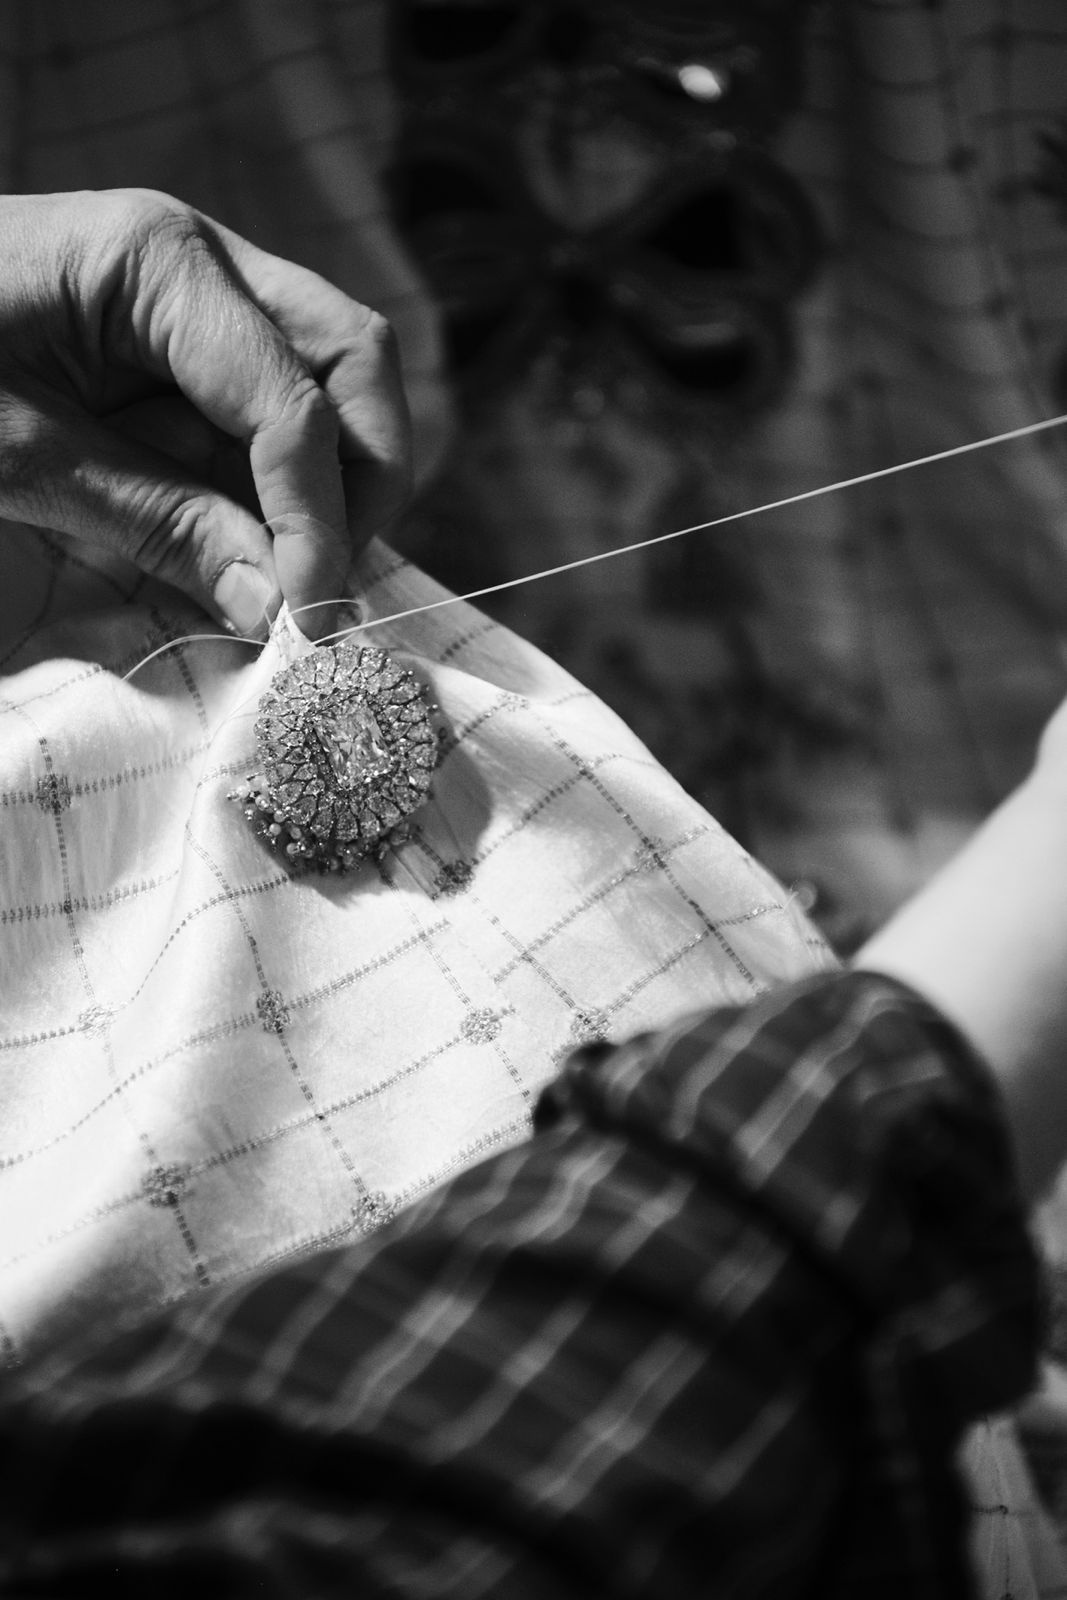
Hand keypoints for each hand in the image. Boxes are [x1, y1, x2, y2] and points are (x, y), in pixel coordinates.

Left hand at [0, 189, 411, 639]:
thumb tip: (279, 608)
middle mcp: (208, 269)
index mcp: (161, 261)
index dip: (316, 521)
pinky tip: (238, 562)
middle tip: (321, 590)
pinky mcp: (190, 363)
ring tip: (277, 590)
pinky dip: (272, 506)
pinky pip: (271, 434)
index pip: (294, 402)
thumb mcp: (16, 457)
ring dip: (326, 501)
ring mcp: (207, 311)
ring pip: (335, 398)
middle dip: (363, 486)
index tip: (309, 621)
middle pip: (355, 367)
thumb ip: (156, 526)